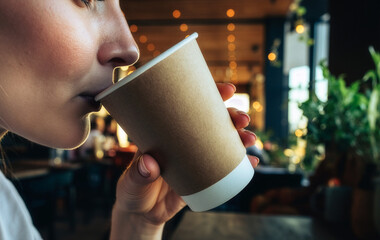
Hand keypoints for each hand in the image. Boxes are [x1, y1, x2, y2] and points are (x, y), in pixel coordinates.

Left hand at [110, 83, 258, 239]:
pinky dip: (241, 166)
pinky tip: (252, 163)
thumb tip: (150, 164)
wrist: (140, 215)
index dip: (209, 95)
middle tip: (242, 118)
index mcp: (166, 132)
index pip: (188, 107)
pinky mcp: (203, 178)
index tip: (227, 90)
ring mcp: (195, 159)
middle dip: (231, 116)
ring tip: (249, 140)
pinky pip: (225, 169)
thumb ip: (137, 174)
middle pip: (212, 123)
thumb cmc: (131, 191)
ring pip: (222, 143)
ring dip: (240, 138)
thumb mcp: (130, 182)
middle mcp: (184, 142)